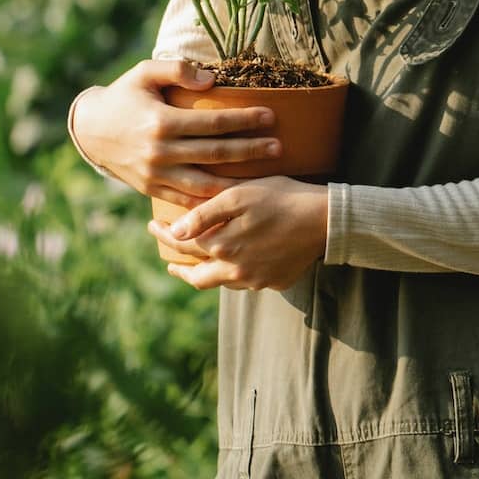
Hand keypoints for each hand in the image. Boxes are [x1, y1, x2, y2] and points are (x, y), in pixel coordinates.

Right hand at [69, 58, 280, 207]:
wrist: (90, 130)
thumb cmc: (123, 96)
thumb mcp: (144, 73)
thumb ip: (176, 70)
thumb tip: (211, 80)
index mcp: (161, 121)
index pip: (212, 122)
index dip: (244, 120)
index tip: (270, 116)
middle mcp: (160, 151)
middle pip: (216, 153)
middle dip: (250, 150)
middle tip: (278, 147)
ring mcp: (156, 174)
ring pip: (205, 183)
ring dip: (237, 181)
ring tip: (265, 178)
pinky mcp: (151, 189)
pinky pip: (186, 200)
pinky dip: (211, 202)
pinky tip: (234, 199)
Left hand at [148, 176, 329, 290]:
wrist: (325, 219)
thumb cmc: (280, 198)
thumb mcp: (239, 196)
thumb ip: (204, 216)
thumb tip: (175, 232)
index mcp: (222, 247)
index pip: (182, 245)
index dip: (164, 235)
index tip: (152, 225)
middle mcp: (236, 270)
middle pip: (197, 276)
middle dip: (178, 266)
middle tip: (167, 258)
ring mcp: (256, 280)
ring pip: (221, 282)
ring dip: (205, 273)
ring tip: (195, 264)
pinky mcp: (274, 282)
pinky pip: (246, 282)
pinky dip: (233, 273)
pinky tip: (234, 262)